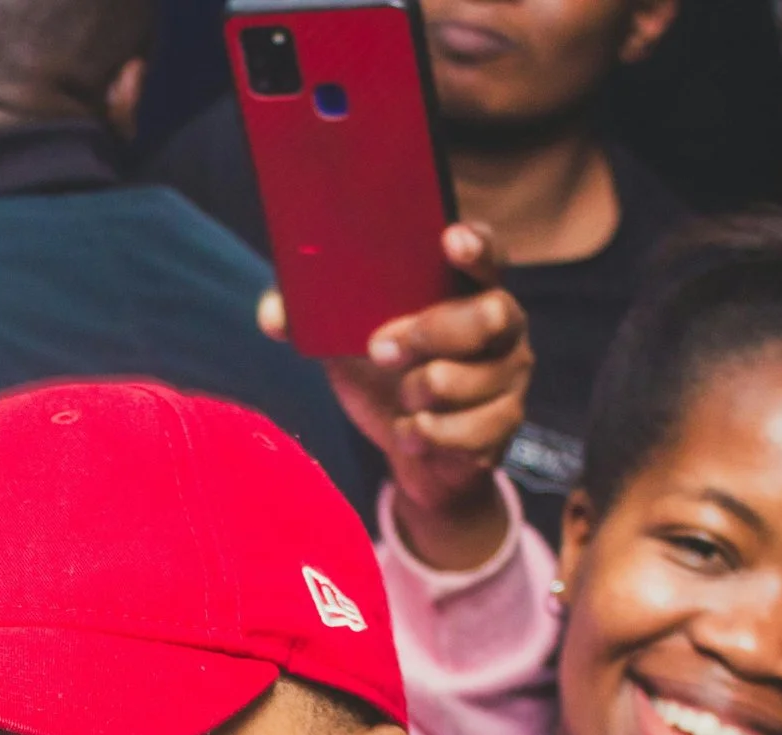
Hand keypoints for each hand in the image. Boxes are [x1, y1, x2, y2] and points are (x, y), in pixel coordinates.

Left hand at [260, 222, 529, 569]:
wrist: (412, 447)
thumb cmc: (381, 376)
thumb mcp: (344, 343)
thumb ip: (310, 318)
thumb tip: (272, 315)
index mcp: (465, 289)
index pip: (488, 254)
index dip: (476, 245)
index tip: (448, 241)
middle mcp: (501, 324)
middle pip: (489, 315)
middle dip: (430, 332)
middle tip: (380, 348)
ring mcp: (510, 374)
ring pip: (477, 380)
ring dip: (421, 393)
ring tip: (400, 400)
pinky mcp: (506, 422)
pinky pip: (473, 431)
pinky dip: (429, 435)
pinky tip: (409, 431)